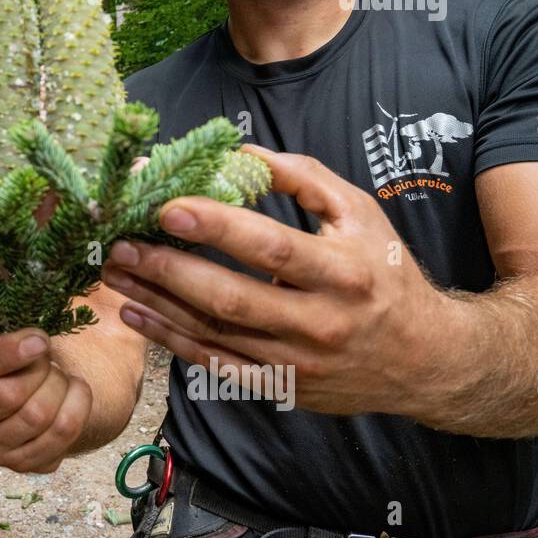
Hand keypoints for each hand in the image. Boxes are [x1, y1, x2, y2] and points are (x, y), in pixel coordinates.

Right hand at [0, 329, 92, 472]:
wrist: (31, 392)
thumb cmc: (8, 358)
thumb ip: (8, 336)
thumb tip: (36, 342)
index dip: (8, 354)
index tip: (40, 340)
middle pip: (7, 395)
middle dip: (39, 369)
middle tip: (46, 357)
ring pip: (37, 416)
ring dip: (59, 385)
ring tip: (58, 376)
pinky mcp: (20, 464)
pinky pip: (62, 433)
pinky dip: (78, 404)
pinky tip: (73, 392)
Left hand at [101, 145, 450, 418]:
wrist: (424, 359)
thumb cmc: (384, 272)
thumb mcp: (358, 213)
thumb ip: (302, 176)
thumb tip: (238, 151)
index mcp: (342, 271)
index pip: (270, 246)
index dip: (216, 226)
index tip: (166, 205)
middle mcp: (319, 321)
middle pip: (229, 297)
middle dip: (167, 269)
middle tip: (118, 242)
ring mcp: (295, 361)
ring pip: (213, 332)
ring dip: (155, 302)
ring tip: (113, 271)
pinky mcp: (279, 386)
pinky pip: (213, 364)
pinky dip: (169, 339)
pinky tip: (134, 313)